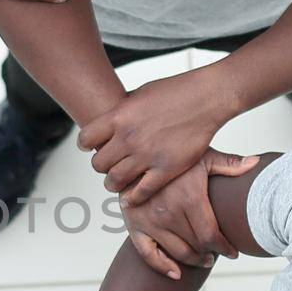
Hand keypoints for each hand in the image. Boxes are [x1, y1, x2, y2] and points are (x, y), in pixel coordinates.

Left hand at [78, 66, 229, 204]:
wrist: (206, 98)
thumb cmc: (175, 92)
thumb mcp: (138, 95)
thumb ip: (121, 113)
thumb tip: (106, 126)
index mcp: (119, 117)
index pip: (85, 139)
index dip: (86, 145)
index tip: (91, 147)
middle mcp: (129, 137)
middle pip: (98, 164)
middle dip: (101, 166)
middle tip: (109, 165)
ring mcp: (147, 155)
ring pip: (115, 181)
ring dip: (113, 184)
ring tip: (117, 182)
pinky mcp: (166, 169)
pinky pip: (141, 192)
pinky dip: (132, 199)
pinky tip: (130, 198)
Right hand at [121, 149, 259, 278]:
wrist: (135, 153)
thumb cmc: (172, 153)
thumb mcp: (202, 155)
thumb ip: (229, 163)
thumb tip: (256, 163)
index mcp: (189, 198)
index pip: (212, 235)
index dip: (225, 248)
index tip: (233, 252)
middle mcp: (169, 213)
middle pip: (198, 246)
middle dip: (211, 253)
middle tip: (218, 253)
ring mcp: (150, 222)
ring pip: (179, 253)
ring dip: (194, 260)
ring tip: (203, 258)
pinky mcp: (134, 226)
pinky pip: (149, 255)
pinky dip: (163, 267)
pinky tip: (176, 273)